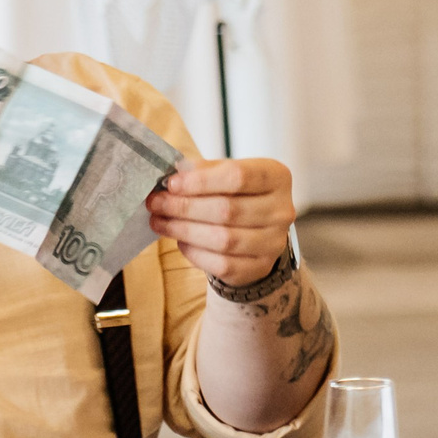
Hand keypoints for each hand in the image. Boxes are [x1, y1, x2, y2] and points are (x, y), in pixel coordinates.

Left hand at [149, 157, 295, 288]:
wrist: (257, 232)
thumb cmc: (237, 195)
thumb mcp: (226, 174)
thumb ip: (204, 171)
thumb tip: (175, 174)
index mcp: (276, 177)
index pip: (238, 176)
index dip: (200, 181)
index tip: (171, 184)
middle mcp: (282, 210)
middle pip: (227, 209)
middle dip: (184, 207)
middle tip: (156, 203)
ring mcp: (274, 242)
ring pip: (223, 239)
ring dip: (184, 230)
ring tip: (160, 221)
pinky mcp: (260, 267)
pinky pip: (222, 264)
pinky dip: (195, 252)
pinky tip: (180, 241)